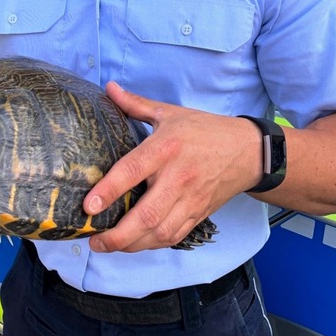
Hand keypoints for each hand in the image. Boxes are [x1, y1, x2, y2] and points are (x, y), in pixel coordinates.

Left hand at [84, 82, 261, 252]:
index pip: (133, 170)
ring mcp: (190, 199)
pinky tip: (135, 244)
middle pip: (147, 214)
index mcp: (166, 148)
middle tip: (94, 240)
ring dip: (132, 245)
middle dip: (118, 234)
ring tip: (108, 247)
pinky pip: (174, 236)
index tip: (88, 206)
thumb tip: (109, 88)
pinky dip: (152, 244)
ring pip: (160, 231)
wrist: (247, 151)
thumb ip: (136, 104)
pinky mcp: (199, 214)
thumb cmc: (204, 129)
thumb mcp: (169, 112)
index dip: (109, 190)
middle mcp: (178, 177)